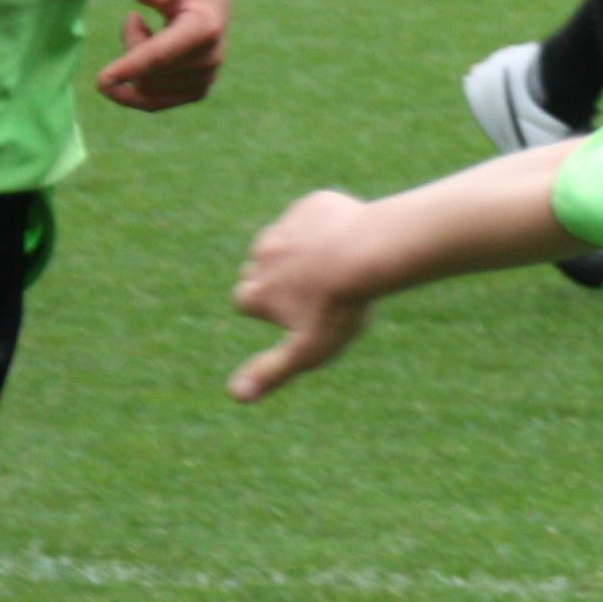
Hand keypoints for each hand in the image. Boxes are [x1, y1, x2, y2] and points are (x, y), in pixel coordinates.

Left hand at [99, 0, 228, 109]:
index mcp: (205, 28)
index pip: (162, 54)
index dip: (131, 67)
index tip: (101, 81)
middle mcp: (210, 58)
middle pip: (148, 70)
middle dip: (131, 44)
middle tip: (134, 18)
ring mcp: (206, 79)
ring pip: (147, 87)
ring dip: (135, 62)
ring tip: (148, 31)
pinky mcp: (197, 92)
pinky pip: (152, 100)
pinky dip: (140, 79)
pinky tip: (149, 53)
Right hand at [227, 188, 385, 402]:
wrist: (368, 253)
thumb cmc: (339, 308)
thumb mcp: (308, 350)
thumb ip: (271, 372)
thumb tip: (234, 396)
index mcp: (256, 292)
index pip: (246, 302)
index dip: (268, 309)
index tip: (295, 313)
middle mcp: (262, 257)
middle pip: (260, 269)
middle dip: (279, 279)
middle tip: (317, 289)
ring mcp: (286, 228)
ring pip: (286, 240)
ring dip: (302, 251)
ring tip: (336, 265)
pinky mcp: (313, 205)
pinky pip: (315, 215)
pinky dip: (326, 226)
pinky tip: (350, 239)